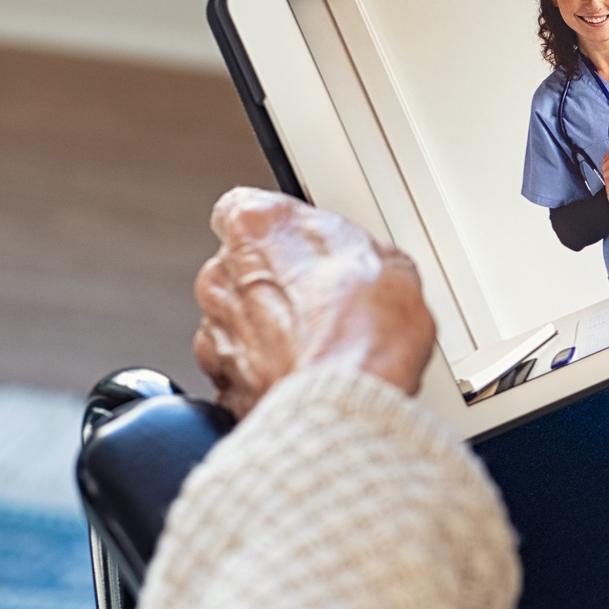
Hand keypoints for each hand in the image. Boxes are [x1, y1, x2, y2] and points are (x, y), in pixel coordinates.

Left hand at [191, 188, 436, 419]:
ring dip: (267, 330)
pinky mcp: (221, 380)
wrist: (347, 399)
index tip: (306, 245)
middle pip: (240, 267)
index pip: (245, 208)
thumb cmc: (364, 332)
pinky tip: (303, 374)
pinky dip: (262, 372)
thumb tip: (371, 265)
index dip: (280, 232)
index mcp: (257, 226)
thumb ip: (356, 251)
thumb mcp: (392, 263)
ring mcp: (216, 329)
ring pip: (236, 320)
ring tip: (317, 345)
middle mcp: (223, 274)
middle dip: (275, 283)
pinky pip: (238, 369)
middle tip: (323, 300)